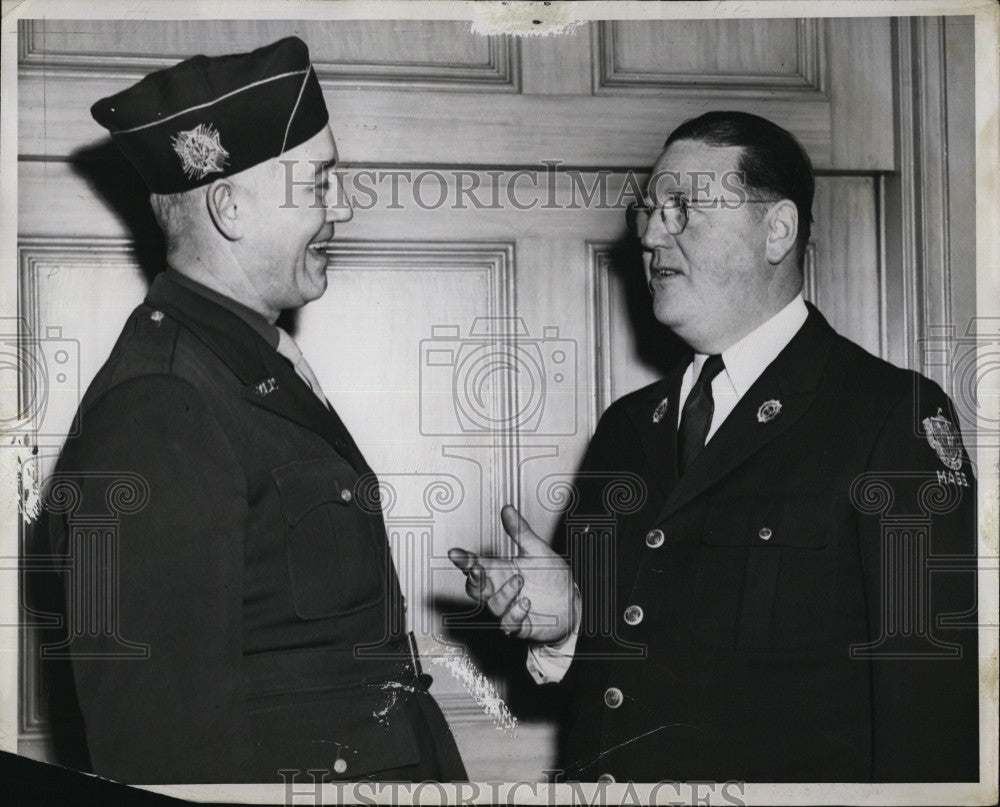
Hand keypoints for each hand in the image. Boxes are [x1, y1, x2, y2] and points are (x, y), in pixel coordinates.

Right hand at [448, 504, 579, 644]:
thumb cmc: (552, 577)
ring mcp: (508, 608)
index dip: (463, 559)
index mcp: (501, 570)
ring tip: (520, 582)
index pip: (476, 564)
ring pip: (493, 605)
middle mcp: (501, 589)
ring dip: (504, 593)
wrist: (572, 604)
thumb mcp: (538, 551)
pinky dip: (515, 613)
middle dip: (473, 580)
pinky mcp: (519, 626)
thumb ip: (521, 532)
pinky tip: (526, 603)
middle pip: (474, 588)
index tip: (455, 553)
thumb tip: (507, 509)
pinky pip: (508, 624)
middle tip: (477, 570)